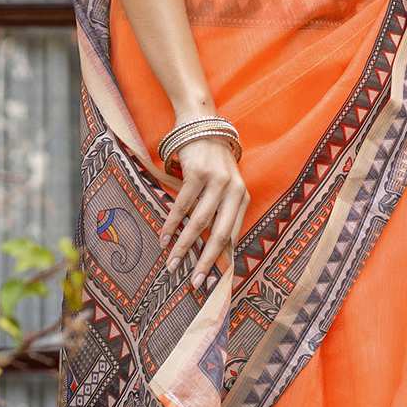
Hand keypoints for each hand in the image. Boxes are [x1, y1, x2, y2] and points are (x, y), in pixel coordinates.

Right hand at [158, 133, 248, 290]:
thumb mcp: (225, 185)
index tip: (212, 280)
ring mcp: (216, 181)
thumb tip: (216, 248)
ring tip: (173, 264)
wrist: (201, 124)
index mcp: (243, 197)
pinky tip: (163, 238)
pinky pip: (182, 205)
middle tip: (195, 282)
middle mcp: (234, 190)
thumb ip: (222, 210)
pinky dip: (171, 224)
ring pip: (198, 222)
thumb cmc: (211, 161)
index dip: (223, 259)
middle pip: (219, 234)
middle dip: (206, 261)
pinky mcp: (197, 173)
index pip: (233, 235)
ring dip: (183, 246)